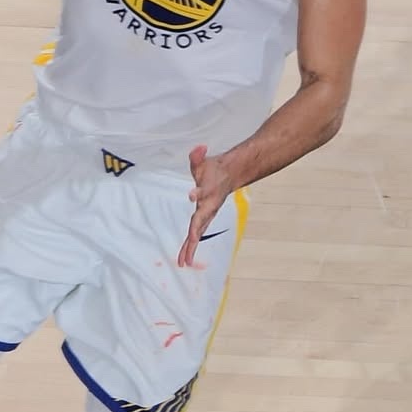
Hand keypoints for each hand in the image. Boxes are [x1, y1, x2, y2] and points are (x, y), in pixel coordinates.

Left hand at [178, 145, 234, 268]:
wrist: (227, 177)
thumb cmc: (213, 170)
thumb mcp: (203, 161)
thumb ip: (198, 156)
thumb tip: (198, 148)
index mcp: (208, 194)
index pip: (202, 195)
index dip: (197, 195)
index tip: (191, 195)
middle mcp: (208, 208)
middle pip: (199, 225)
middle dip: (193, 238)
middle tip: (187, 253)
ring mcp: (206, 215)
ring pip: (197, 234)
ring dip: (190, 248)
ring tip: (183, 263)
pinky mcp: (202, 219)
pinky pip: (195, 234)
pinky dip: (190, 246)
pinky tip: (184, 259)